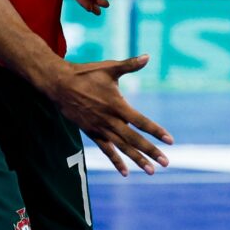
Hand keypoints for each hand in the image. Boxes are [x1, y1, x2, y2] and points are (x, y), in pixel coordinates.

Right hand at [44, 56, 171, 174]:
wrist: (59, 84)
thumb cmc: (86, 74)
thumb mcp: (109, 68)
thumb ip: (130, 64)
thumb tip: (147, 56)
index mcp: (117, 105)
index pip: (141, 121)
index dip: (156, 131)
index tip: (169, 140)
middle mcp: (110, 120)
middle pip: (134, 140)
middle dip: (151, 152)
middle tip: (166, 163)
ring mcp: (100, 128)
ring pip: (122, 148)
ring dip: (137, 159)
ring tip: (151, 171)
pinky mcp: (92, 132)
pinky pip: (106, 150)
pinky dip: (116, 161)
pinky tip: (125, 172)